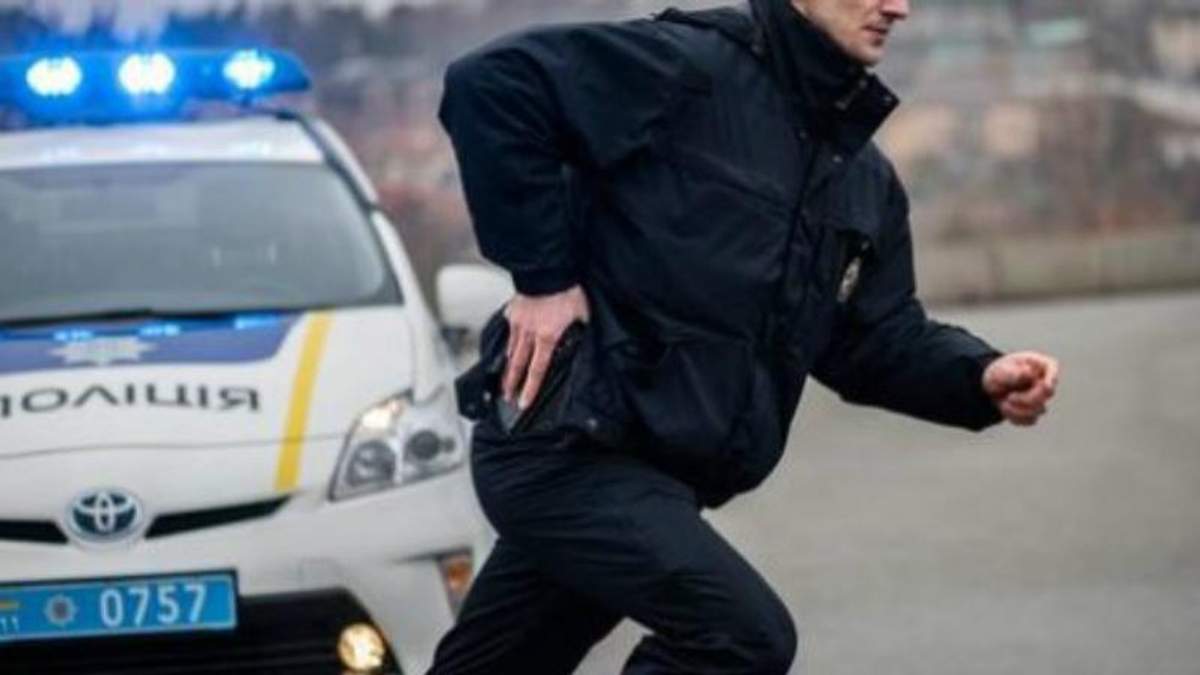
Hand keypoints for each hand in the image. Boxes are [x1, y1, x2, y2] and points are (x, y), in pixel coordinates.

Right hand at [502, 285, 589, 408]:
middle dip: (512, 384)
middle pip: (518, 365)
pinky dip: (508, 340)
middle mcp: (529, 333)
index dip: (530, 389)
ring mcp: (518, 322)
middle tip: (507, 398)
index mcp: (547, 337)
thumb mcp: (582, 314)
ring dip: (508, 366)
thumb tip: (582, 337)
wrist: (547, 269)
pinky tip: (508, 345)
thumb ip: (579, 329)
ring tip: (505, 378)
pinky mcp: (513, 311)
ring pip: (511, 349)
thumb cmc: (566, 290)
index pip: (537, 370)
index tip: (523, 403)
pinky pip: (509, 330)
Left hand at [982, 351, 1059, 426]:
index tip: (1045, 385)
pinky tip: (1006, 409)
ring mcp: (1042, 397)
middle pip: (1047, 393)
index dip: (1051, 378)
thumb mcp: (1001, 370)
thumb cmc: (999, 372)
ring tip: (1004, 404)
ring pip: (1039, 410)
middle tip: (1009, 397)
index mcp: (1039, 365)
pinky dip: (1016, 417)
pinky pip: (1031, 419)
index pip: (1052, 368)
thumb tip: (1028, 372)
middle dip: (1026, 399)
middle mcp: (1044, 380)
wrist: (991, 386)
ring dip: (1018, 409)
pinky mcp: (1035, 411)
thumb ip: (1013, 373)